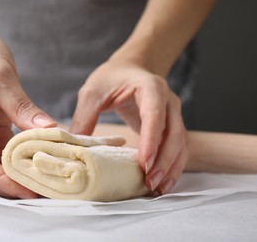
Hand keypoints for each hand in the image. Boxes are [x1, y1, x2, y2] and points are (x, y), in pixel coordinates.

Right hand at [0, 28, 55, 197]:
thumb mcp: (0, 77)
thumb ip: (21, 106)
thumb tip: (48, 130)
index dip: (3, 180)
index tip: (29, 190)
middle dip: (12, 184)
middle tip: (43, 190)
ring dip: (19, 175)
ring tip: (46, 181)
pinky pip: (7, 153)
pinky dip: (23, 160)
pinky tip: (42, 163)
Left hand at [70, 57, 188, 193]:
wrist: (129, 68)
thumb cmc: (111, 77)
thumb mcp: (92, 92)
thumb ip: (84, 117)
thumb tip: (75, 147)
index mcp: (150, 87)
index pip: (155, 115)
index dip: (151, 140)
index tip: (144, 163)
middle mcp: (168, 101)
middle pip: (175, 133)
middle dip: (164, 160)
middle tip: (150, 182)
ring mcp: (173, 113)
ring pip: (181, 144)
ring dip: (172, 167)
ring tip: (158, 188)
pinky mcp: (171, 125)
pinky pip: (178, 147)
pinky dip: (172, 165)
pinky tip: (162, 181)